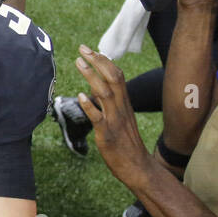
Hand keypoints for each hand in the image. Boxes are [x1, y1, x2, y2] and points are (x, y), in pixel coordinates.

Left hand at [75, 44, 154, 188]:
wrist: (139, 168)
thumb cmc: (127, 144)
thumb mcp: (121, 119)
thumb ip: (109, 103)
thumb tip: (93, 88)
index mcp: (125, 104)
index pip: (117, 76)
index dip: (104, 61)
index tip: (91, 50)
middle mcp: (121, 109)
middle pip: (113, 78)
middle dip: (98, 61)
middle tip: (82, 49)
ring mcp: (115, 121)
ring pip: (105, 93)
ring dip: (91, 77)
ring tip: (78, 64)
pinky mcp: (108, 135)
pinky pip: (99, 118)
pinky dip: (89, 106)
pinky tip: (80, 96)